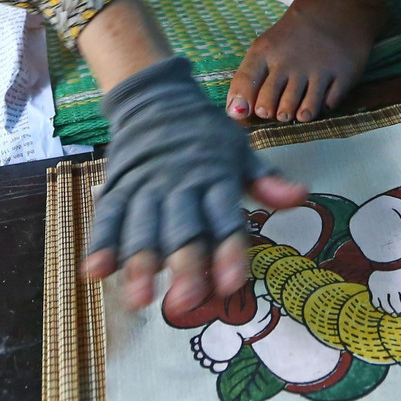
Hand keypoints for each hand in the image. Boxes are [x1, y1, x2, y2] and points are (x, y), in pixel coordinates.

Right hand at [82, 57, 306, 312]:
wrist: (157, 99)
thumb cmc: (206, 137)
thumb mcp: (240, 152)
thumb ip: (266, 180)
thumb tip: (301, 195)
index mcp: (215, 178)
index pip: (224, 216)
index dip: (229, 250)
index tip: (233, 283)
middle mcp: (180, 184)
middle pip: (182, 228)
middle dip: (185, 264)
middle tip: (187, 301)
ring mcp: (145, 187)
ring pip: (142, 227)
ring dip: (140, 262)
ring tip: (141, 299)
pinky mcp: (117, 188)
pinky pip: (108, 217)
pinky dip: (102, 242)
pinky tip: (98, 271)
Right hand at [368, 265, 400, 314]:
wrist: (389, 259)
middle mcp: (392, 290)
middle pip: (396, 306)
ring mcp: (382, 290)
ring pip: (386, 306)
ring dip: (391, 311)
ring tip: (395, 313)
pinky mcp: (373, 289)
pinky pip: (375, 302)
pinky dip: (379, 307)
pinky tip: (383, 308)